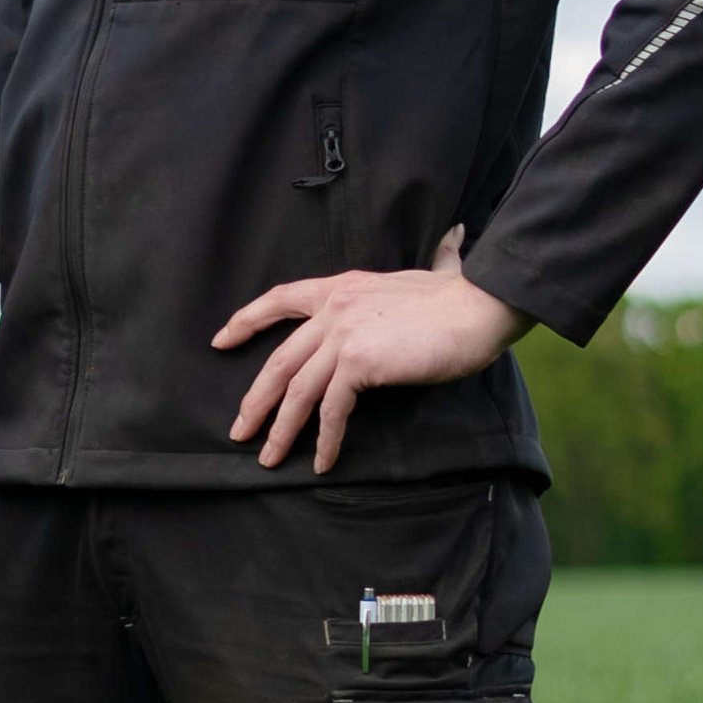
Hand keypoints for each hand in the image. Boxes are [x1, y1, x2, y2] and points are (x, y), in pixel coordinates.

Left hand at [212, 226, 534, 474]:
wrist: (481, 304)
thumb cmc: (462, 297)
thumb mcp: (430, 273)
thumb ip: (432, 261)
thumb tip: (453, 239)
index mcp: (340, 288)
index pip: (280, 300)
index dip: (246, 321)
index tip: (221, 340)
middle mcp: (333, 309)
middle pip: (278, 361)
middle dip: (255, 400)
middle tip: (239, 431)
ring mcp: (342, 335)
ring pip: (296, 391)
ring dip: (281, 431)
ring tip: (269, 459)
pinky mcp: (358, 362)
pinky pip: (331, 410)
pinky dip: (326, 440)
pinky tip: (322, 462)